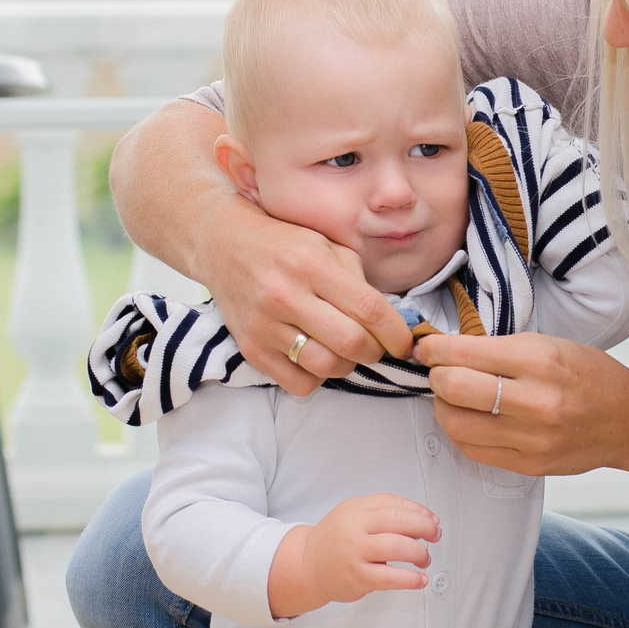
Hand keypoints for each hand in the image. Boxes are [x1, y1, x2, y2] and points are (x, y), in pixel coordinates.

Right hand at [199, 203, 413, 395]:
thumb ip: (357, 278)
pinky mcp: (250, 348)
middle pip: (351, 342)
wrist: (222, 244)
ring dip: (347, 366)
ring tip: (345, 351)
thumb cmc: (283, 244)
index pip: (369, 309)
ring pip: (326, 367)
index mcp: (312, 264)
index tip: (405, 342)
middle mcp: (286, 295)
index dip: (396, 332)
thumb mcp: (325, 244)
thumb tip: (388, 320)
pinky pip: (298, 383)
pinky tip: (316, 357)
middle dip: (376, 351)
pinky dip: (317, 378)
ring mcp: (265, 325)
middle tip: (376, 346)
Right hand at [268, 494, 441, 617]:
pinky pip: (390, 577)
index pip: (394, 503)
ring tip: (424, 559)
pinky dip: (410, 579)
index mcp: (356, 508)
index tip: (432, 519)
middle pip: (399, 521)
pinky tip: (419, 580)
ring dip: (419, 553)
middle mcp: (355, 527)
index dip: (419, 511)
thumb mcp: (354, 514)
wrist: (308, 565)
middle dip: (425, 528)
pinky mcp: (357, 577)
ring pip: (397, 547)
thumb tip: (423, 518)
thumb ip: (383, 511)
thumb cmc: (336, 540)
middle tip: (435, 535)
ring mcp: (355, 552)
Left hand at [417, 332, 628, 476]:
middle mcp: (535, 400)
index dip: (434, 350)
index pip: (464, 353)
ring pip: (456, 425)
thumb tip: (446, 349)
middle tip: (437, 371)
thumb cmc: (590, 375)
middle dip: (435, 377)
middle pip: (454, 388)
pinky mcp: (528, 465)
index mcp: (540, 360)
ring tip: (450, 397)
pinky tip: (467, 418)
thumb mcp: (550, 345)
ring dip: (442, 407)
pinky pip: (473, 450)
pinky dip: (460, 432)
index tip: (426, 348)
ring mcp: (532, 438)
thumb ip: (499, 348)